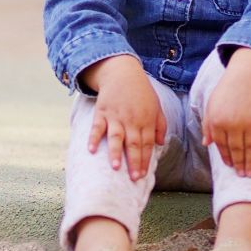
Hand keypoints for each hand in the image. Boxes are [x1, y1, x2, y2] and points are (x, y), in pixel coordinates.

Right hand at [84, 56, 166, 181]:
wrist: (122, 72)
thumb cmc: (141, 91)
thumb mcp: (156, 106)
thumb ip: (160, 125)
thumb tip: (160, 144)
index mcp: (146, 120)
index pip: (147, 144)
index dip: (144, 160)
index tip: (142, 175)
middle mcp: (132, 120)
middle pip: (134, 143)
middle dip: (134, 162)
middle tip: (133, 178)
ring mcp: (116, 116)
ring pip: (116, 137)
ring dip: (115, 152)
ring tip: (115, 167)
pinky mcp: (102, 112)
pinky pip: (97, 127)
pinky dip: (93, 138)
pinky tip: (91, 150)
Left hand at [204, 49, 250, 176]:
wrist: (247, 76)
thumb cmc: (226, 91)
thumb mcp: (211, 105)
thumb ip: (208, 125)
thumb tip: (207, 144)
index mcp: (218, 122)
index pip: (222, 145)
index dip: (227, 157)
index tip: (231, 166)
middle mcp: (233, 124)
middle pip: (237, 150)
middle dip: (240, 165)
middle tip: (243, 176)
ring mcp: (250, 123)